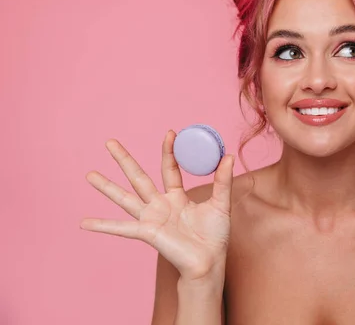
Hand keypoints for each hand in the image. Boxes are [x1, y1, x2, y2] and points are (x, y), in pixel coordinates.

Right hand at [80, 130, 234, 281]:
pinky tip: (83, 223)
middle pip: (139, 177)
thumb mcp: (221, 204)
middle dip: (124, 160)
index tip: (170, 132)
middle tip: (110, 142)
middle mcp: (160, 205)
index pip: (169, 169)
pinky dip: (102, 225)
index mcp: (177, 197)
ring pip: (125, 197)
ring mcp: (151, 218)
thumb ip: (223, 181)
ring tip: (89, 175)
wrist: (209, 263)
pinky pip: (121, 228)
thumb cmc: (215, 237)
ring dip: (106, 187)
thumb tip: (229, 155)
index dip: (169, 151)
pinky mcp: (146, 232)